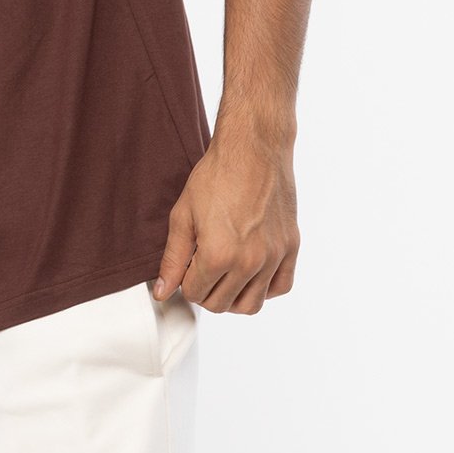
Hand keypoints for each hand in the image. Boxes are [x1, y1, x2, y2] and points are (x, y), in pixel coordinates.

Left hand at [153, 127, 298, 313]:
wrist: (254, 148)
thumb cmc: (217, 175)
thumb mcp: (183, 216)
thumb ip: (173, 258)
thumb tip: (163, 291)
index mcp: (219, 255)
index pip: (194, 294)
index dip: (185, 281)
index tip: (187, 265)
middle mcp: (249, 261)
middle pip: (220, 304)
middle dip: (205, 291)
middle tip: (203, 268)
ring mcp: (273, 256)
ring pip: (251, 305)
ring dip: (233, 296)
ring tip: (225, 274)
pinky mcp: (291, 247)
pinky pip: (280, 287)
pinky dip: (265, 287)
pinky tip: (251, 272)